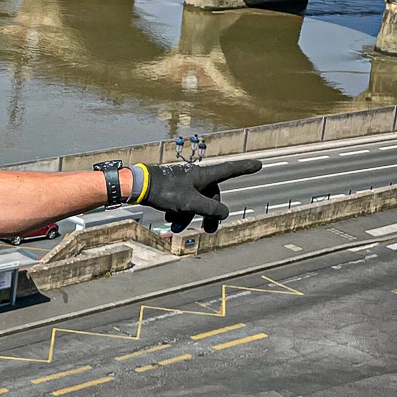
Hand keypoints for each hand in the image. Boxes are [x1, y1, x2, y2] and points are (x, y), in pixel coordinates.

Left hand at [141, 157, 261, 233]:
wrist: (138, 186)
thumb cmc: (164, 191)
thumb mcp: (190, 203)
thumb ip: (210, 208)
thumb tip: (224, 213)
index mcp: (203, 175)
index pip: (229, 171)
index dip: (244, 168)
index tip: (259, 164)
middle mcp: (196, 177)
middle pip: (211, 196)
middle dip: (208, 214)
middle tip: (208, 231)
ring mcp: (184, 182)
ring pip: (195, 201)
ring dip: (188, 216)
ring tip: (177, 227)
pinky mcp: (172, 188)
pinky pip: (183, 201)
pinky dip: (178, 212)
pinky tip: (169, 220)